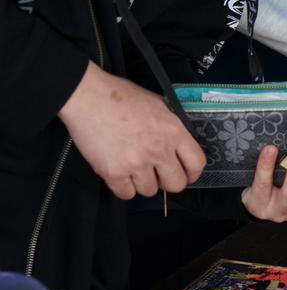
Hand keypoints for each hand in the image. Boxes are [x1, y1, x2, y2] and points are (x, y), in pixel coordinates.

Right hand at [58, 61, 205, 198]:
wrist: (86, 95)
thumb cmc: (119, 96)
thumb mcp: (158, 104)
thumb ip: (172, 127)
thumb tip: (180, 146)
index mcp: (173, 131)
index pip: (197, 164)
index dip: (192, 173)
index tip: (186, 174)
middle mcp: (158, 150)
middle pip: (176, 185)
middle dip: (168, 181)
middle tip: (158, 174)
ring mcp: (136, 163)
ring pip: (150, 191)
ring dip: (143, 183)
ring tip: (134, 167)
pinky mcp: (113, 172)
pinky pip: (126, 194)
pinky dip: (124, 187)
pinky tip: (120, 173)